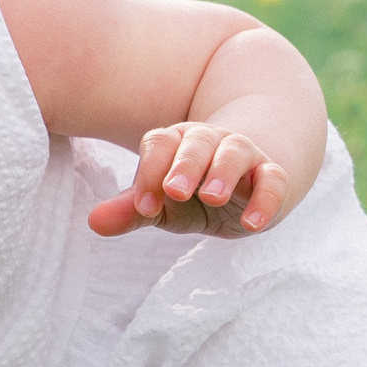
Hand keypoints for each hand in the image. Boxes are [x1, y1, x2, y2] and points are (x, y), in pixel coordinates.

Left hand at [88, 123, 290, 238]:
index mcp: (176, 143)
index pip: (159, 144)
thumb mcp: (163, 205)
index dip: (150, 172)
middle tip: (174, 191)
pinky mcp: (272, 175)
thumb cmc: (194, 195)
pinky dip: (265, 199)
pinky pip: (272, 181)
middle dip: (185, 165)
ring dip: (223, 173)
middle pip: (196, 142)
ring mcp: (243, 155)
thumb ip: (132, 210)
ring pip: (234, 152)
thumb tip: (93, 223)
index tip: (144, 206)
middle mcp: (210, 142)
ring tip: (212, 198)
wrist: (246, 185)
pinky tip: (252, 224)